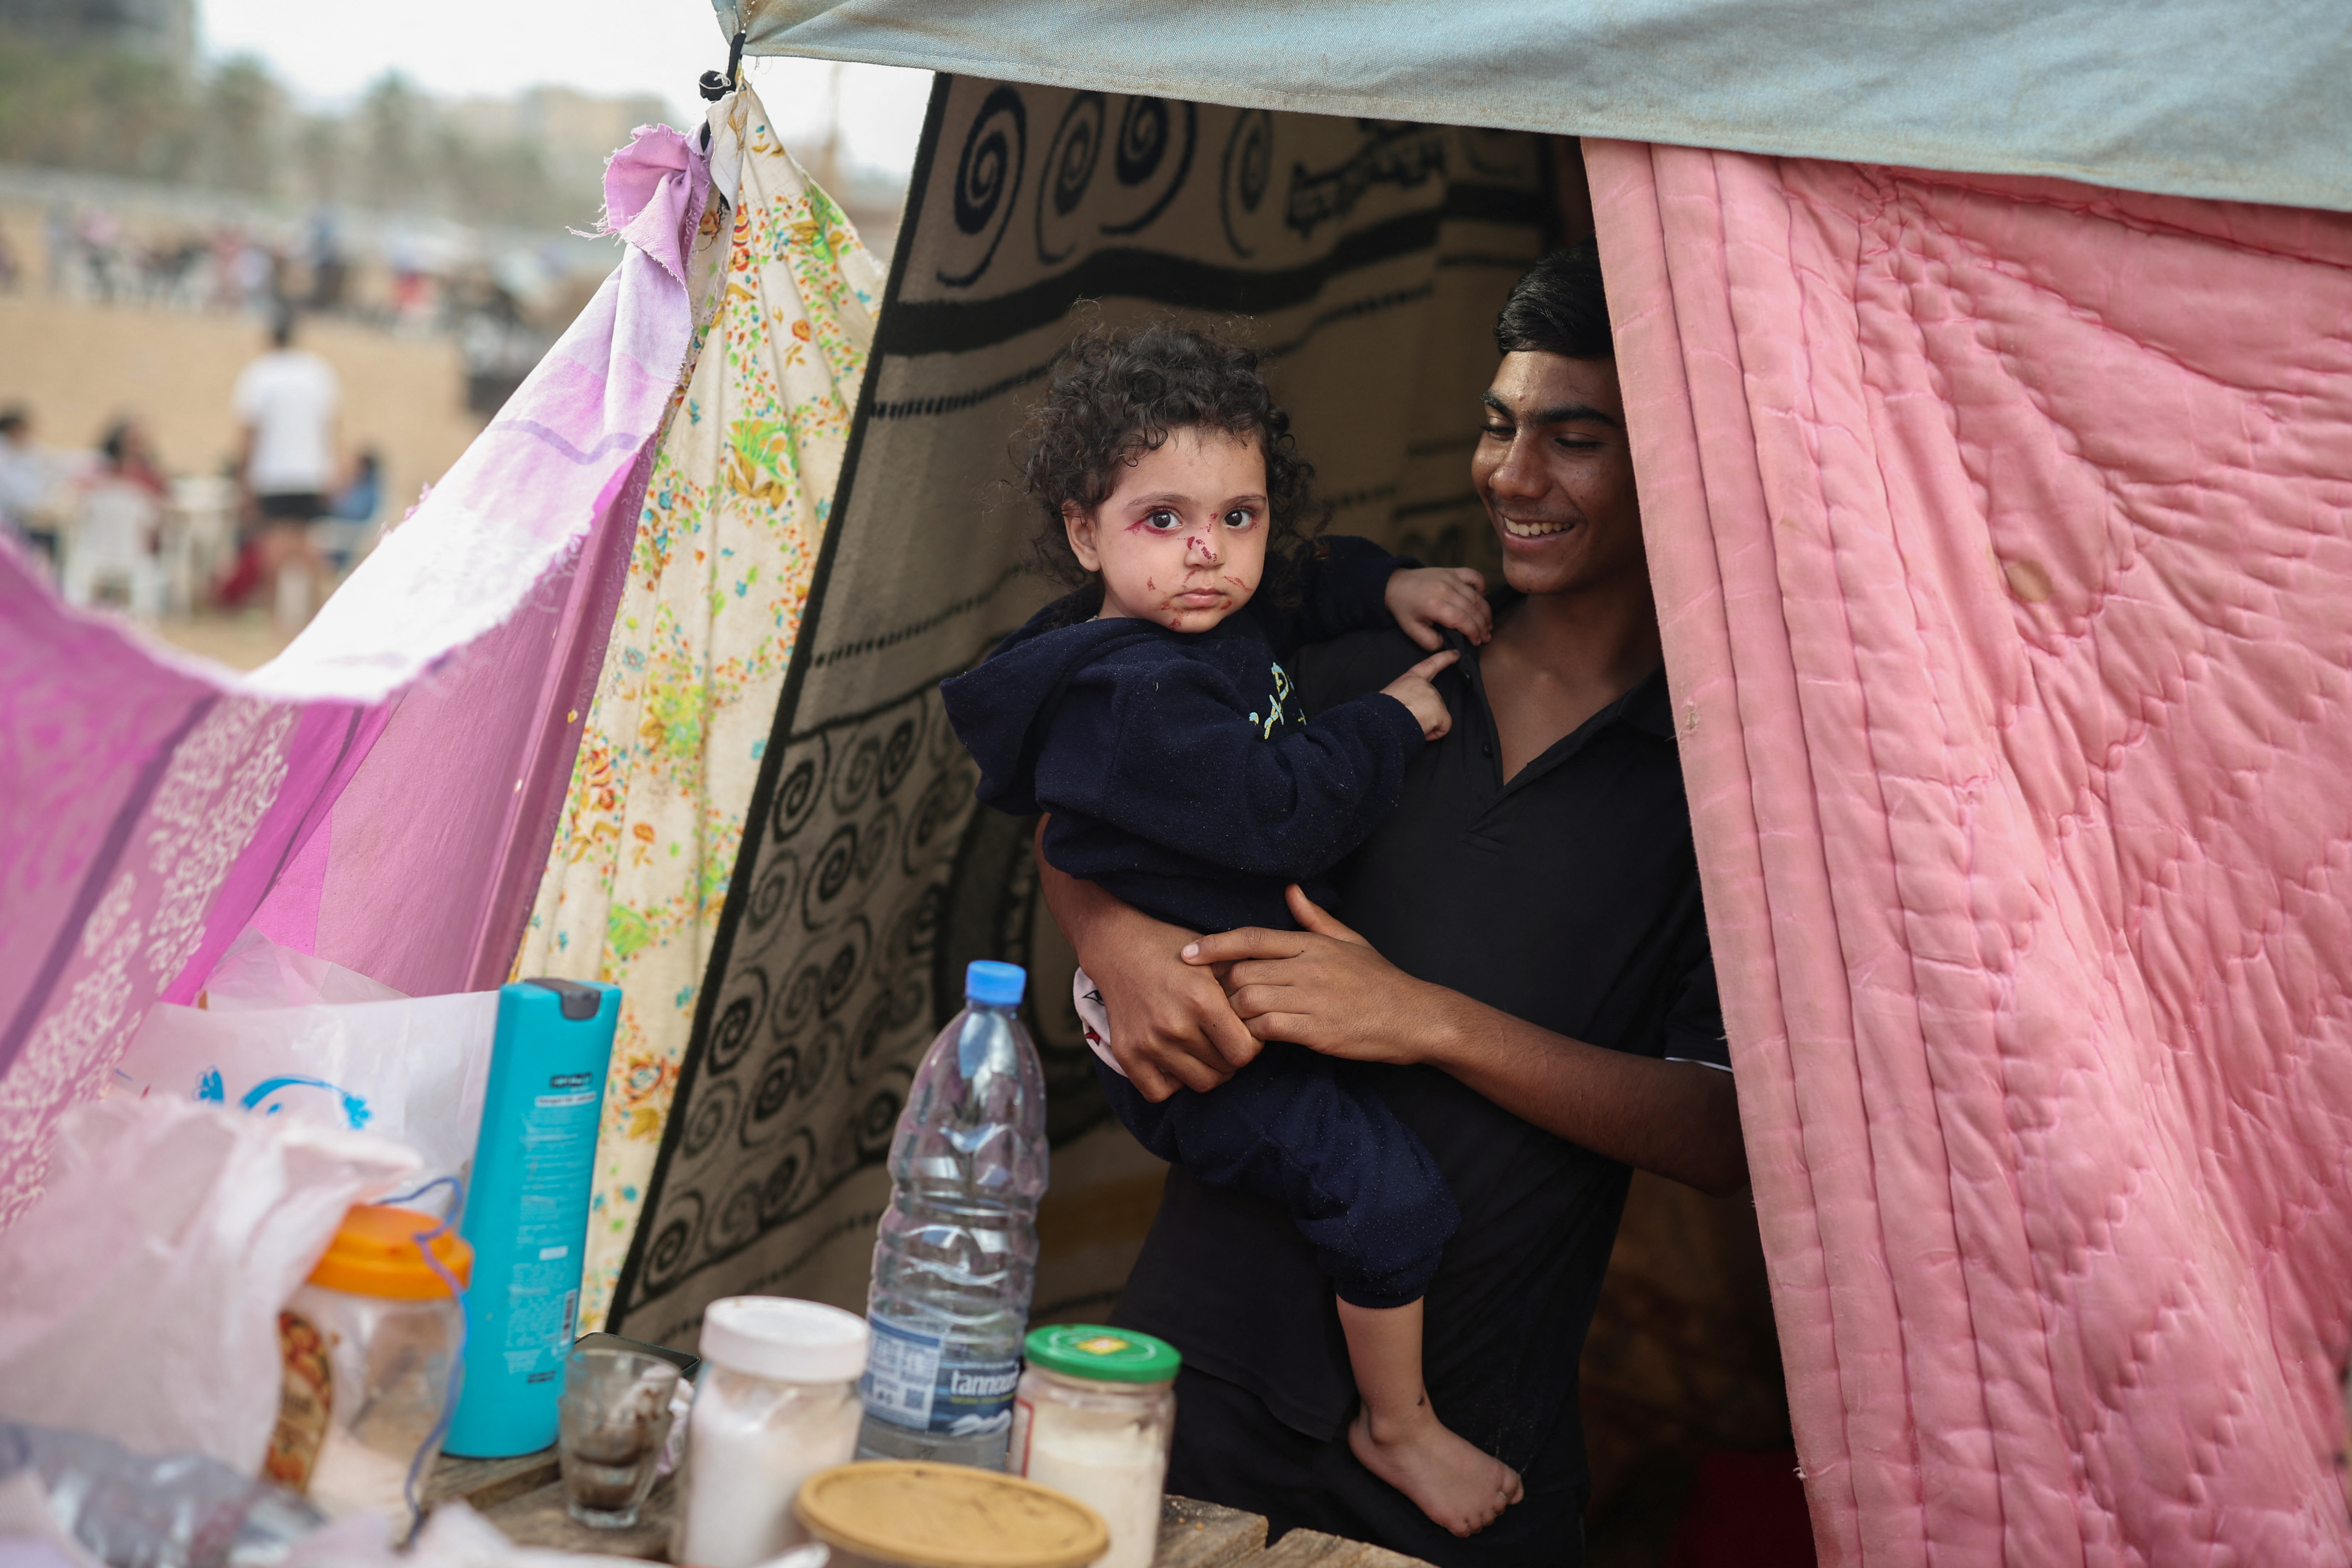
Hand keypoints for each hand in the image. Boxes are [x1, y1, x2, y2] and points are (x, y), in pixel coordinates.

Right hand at [1033, 825, 1261, 1099]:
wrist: (1118, 944)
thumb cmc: (1172, 948)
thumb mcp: (1214, 958)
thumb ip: (1244, 986)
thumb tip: (1273, 1016)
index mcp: (1201, 999)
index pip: (1244, 1052)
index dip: (1251, 1045)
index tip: (1246, 1031)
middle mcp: (1174, 1025)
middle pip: (1224, 1070)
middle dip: (1232, 1057)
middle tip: (1227, 1039)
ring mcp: (1148, 1042)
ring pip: (1199, 1083)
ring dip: (1209, 1071)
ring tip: (1208, 1049)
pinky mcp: (1126, 1053)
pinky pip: (1159, 1092)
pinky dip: (1174, 1083)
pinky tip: (1179, 1061)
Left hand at [1181, 885, 1449, 1064]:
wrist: (1414, 1017)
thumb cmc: (1379, 980)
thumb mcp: (1349, 941)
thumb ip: (1314, 918)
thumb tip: (1291, 890)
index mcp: (1312, 944)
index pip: (1251, 938)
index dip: (1214, 945)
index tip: (1186, 953)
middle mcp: (1309, 968)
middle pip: (1242, 974)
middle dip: (1224, 988)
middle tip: (1220, 999)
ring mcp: (1312, 1000)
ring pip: (1248, 1003)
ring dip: (1236, 1014)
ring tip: (1239, 1020)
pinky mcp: (1317, 1032)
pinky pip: (1268, 1030)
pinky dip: (1255, 1035)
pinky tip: (1259, 1037)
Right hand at [1380, 650, 1458, 740]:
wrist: (1382, 722)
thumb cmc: (1382, 713)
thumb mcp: (1394, 695)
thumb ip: (1409, 695)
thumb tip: (1415, 710)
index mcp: (1411, 679)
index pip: (1430, 665)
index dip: (1445, 658)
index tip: (1456, 653)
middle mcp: (1424, 684)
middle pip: (1435, 701)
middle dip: (1426, 713)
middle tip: (1409, 718)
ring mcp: (1433, 696)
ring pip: (1438, 716)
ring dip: (1427, 724)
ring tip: (1411, 724)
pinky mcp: (1439, 711)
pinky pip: (1443, 727)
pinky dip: (1434, 733)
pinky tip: (1421, 731)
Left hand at [1385, 566, 1491, 649]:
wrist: (1395, 585)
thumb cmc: (1405, 609)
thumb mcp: (1413, 632)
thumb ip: (1432, 643)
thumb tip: (1452, 646)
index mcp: (1435, 606)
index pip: (1463, 620)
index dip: (1474, 633)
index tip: (1477, 642)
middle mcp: (1446, 590)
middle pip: (1474, 609)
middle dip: (1483, 626)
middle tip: (1486, 637)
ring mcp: (1451, 578)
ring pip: (1477, 596)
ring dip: (1485, 612)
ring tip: (1487, 624)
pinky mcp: (1453, 571)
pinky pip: (1474, 576)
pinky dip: (1482, 586)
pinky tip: (1481, 598)